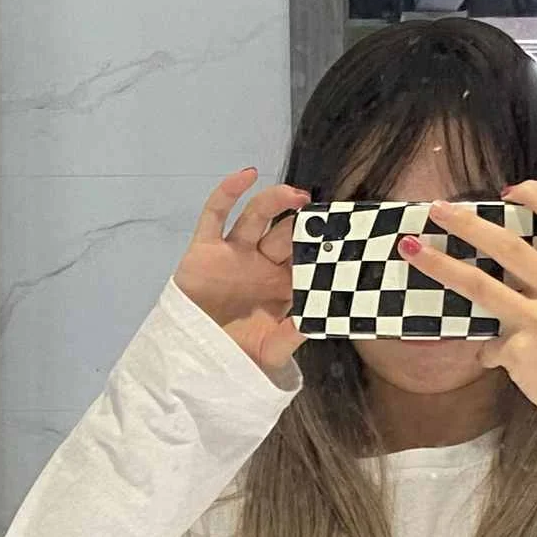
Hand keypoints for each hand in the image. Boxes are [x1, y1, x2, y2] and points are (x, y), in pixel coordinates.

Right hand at [174, 168, 309, 372]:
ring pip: (257, 217)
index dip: (323, 246)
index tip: (346, 234)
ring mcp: (234, 252)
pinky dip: (228, 192)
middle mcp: (260, 263)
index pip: (306, 258)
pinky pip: (216, 214)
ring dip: (276, 201)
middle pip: (286, 233)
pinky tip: (246, 175)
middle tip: (325, 215)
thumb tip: (319, 317)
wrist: (190, 361)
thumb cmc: (233, 355)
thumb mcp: (272, 351)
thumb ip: (294, 334)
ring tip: (297, 195)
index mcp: (281, 284)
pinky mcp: (205, 248)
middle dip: (305, 223)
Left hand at [398, 181, 536, 442]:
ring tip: (410, 249)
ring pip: (479, 285)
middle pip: (508, 246)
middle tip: (436, 208)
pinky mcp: (522, 351)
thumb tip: (504, 264)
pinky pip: (488, 344)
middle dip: (467, 223)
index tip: (508, 190)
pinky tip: (500, 360)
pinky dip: (490, 351)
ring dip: (439, 265)